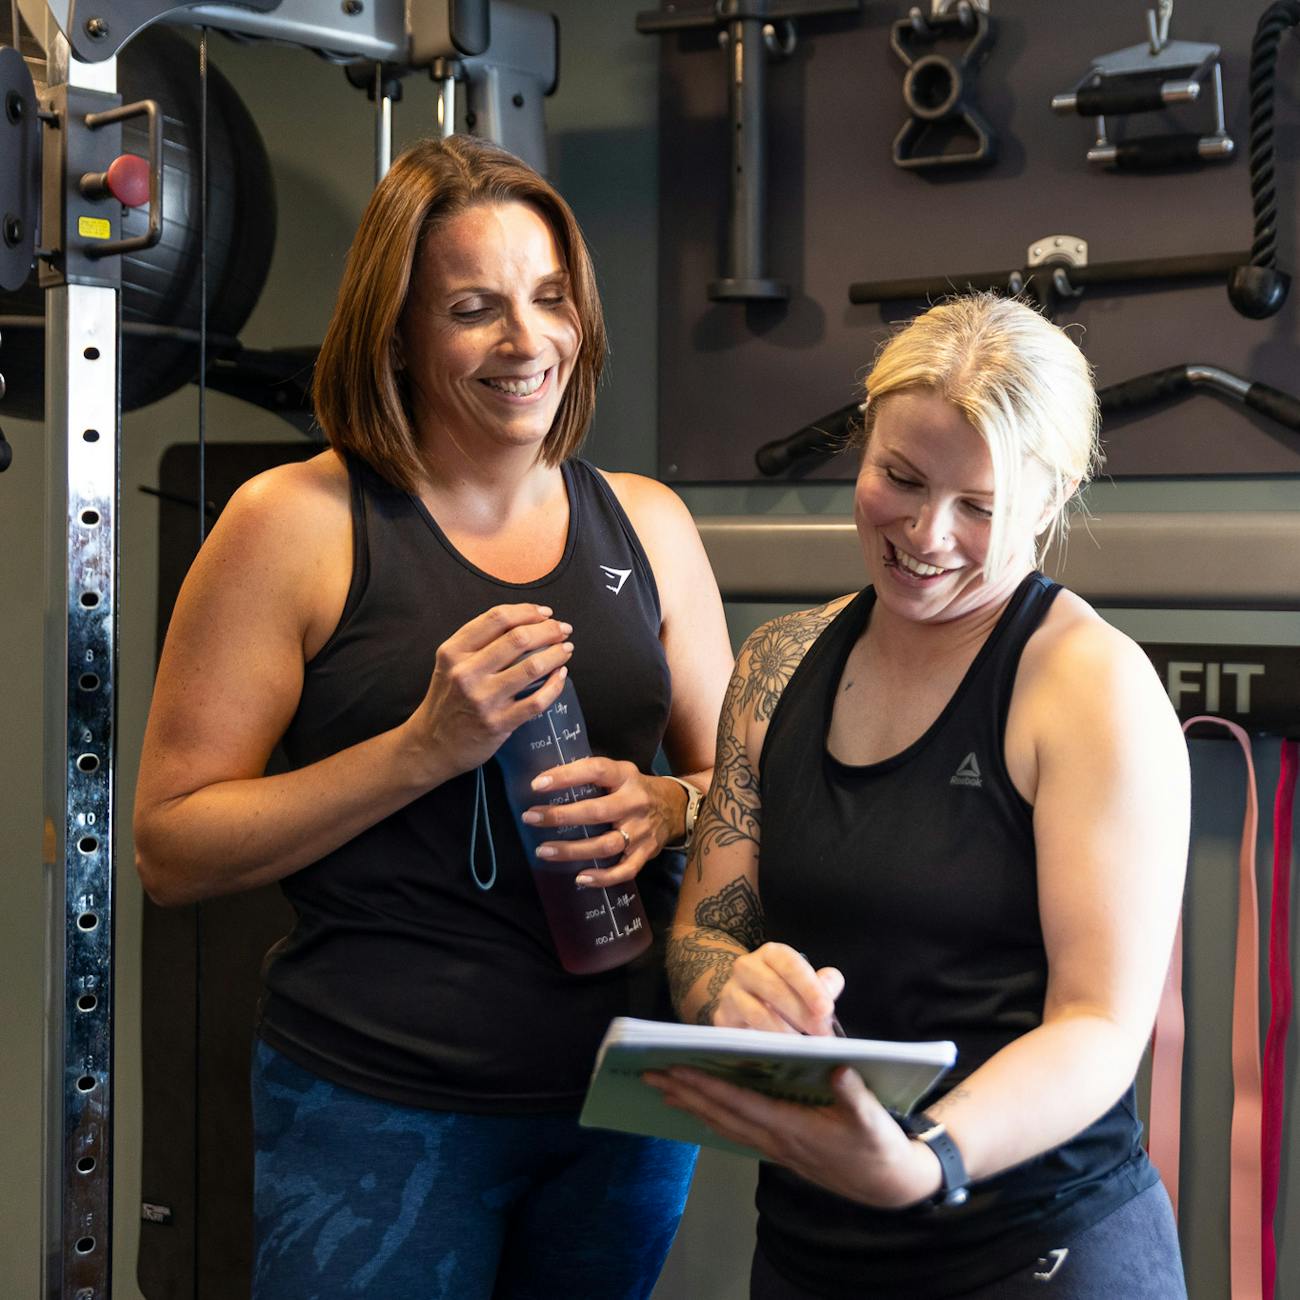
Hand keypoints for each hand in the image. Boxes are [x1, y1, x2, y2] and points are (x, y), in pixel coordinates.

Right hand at [406, 604, 574, 782]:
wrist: (431, 745)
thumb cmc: (447, 700)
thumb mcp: (450, 664)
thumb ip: (478, 643)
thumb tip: (525, 621)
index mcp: (454, 651)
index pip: (497, 619)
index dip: (528, 611)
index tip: (546, 613)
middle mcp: (466, 672)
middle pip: (519, 638)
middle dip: (549, 629)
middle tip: (564, 629)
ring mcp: (483, 699)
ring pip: (532, 667)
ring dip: (556, 654)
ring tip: (566, 649)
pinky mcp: (498, 723)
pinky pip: (537, 701)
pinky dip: (554, 685)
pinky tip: (561, 676)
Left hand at [521, 762, 683, 886]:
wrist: (676, 807)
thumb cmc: (634, 789)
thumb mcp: (619, 772)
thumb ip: (592, 776)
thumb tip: (546, 782)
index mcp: (625, 776)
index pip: (595, 770)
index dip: (566, 776)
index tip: (537, 784)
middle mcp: (634, 802)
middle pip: (596, 812)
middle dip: (561, 816)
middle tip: (531, 818)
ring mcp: (641, 830)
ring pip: (606, 844)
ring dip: (573, 850)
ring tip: (543, 851)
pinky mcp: (646, 853)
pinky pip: (625, 870)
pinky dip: (603, 877)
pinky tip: (581, 878)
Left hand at [643, 1064, 942, 1208]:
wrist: (889, 1185)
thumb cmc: (879, 1148)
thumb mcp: (873, 1120)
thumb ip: (854, 1094)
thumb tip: (837, 1067)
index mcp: (793, 1128)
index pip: (739, 1103)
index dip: (706, 1087)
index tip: (676, 1071)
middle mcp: (776, 1140)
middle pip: (720, 1115)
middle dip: (684, 1095)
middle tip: (649, 1076)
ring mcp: (776, 1148)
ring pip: (724, 1125)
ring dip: (692, 1107)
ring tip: (664, 1090)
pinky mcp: (781, 1149)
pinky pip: (738, 1132)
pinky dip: (714, 1119)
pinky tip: (701, 1112)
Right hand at [710, 942, 844, 1036]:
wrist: (744, 1001)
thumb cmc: (784, 991)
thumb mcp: (806, 983)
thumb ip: (823, 984)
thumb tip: (831, 986)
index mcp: (771, 954)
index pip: (789, 963)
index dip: (809, 986)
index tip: (826, 1009)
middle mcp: (747, 967)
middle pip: (773, 988)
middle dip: (801, 1013)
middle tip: (821, 1035)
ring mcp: (731, 992)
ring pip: (758, 1013)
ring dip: (785, 1032)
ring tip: (802, 1045)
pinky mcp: (722, 1017)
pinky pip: (744, 1033)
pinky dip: (765, 1043)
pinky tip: (780, 1051)